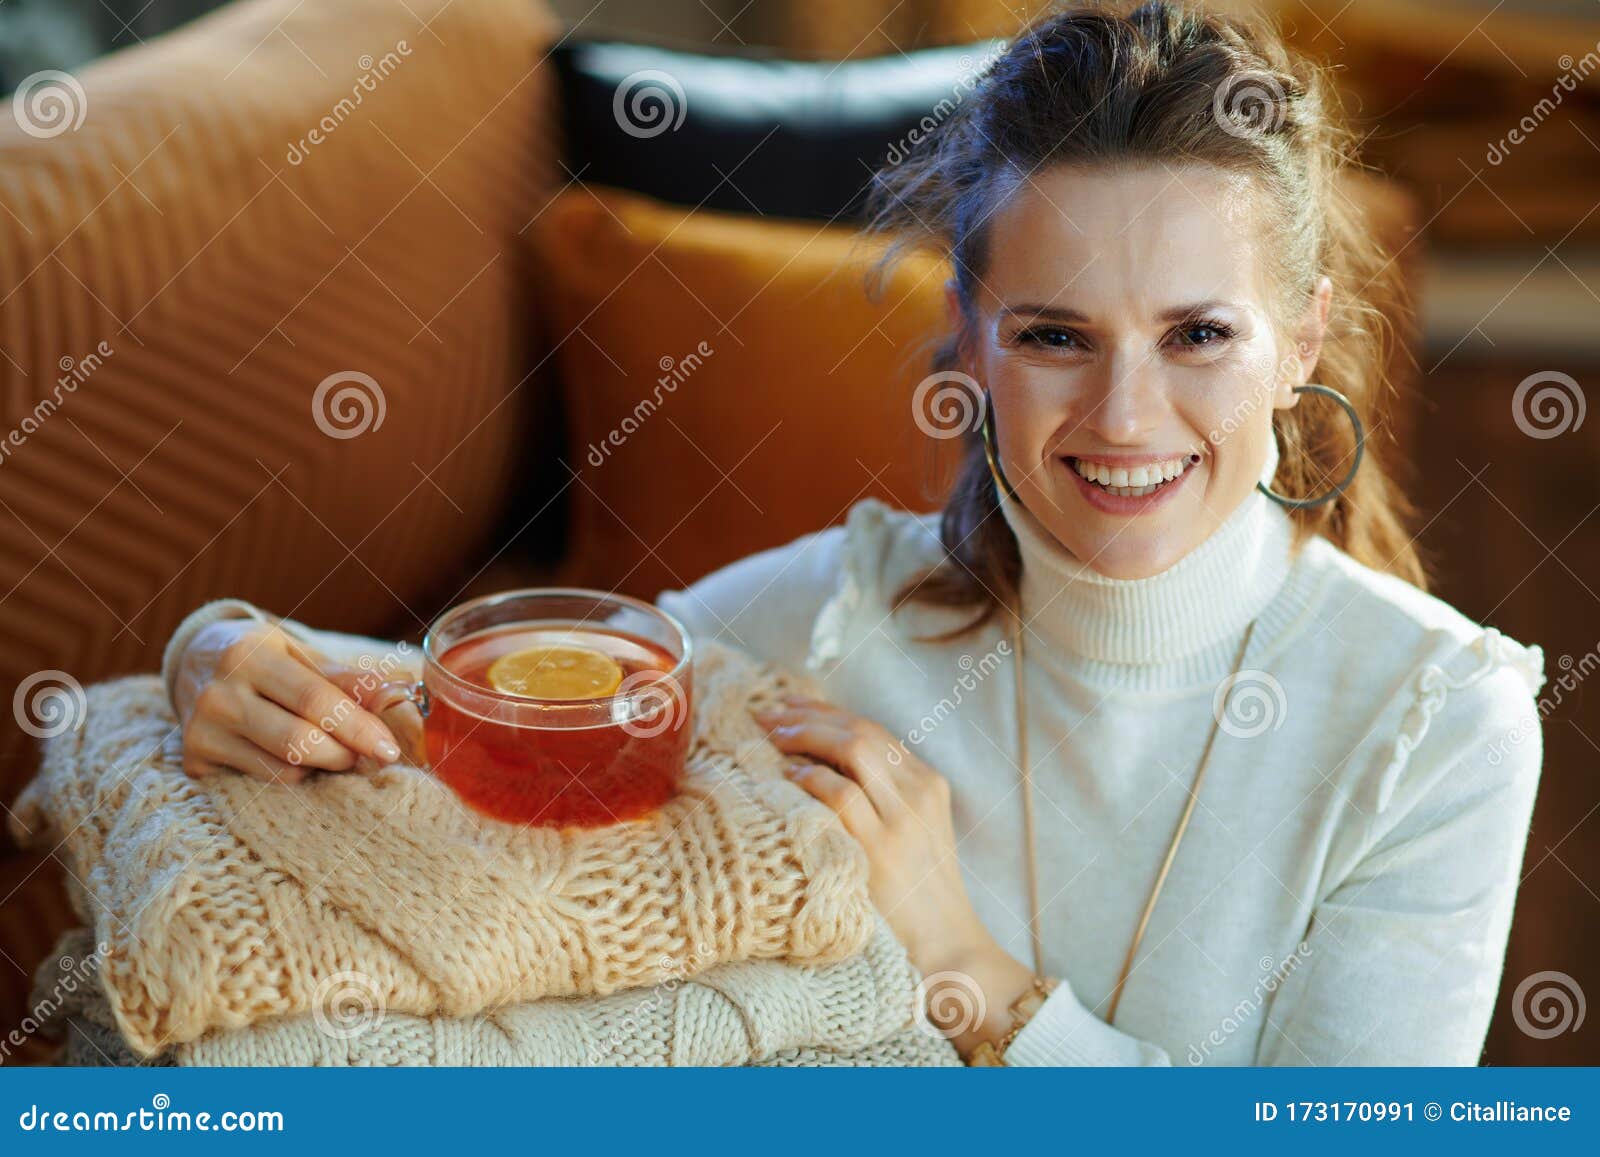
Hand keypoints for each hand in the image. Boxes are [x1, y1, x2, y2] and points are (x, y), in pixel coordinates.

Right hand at [175, 618, 412, 783]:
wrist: (195, 662)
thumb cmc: (263, 658)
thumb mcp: (298, 654)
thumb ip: (344, 677)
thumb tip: (396, 695)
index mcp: (248, 656)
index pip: (314, 700)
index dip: (358, 727)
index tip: (390, 748)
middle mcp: (218, 695)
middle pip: (298, 742)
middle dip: (345, 754)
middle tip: (369, 756)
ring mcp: (201, 731)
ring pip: (283, 769)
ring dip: (323, 769)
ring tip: (337, 754)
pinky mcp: (194, 761)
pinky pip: (263, 782)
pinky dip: (294, 776)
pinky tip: (302, 762)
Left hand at [753, 695, 1036, 1053]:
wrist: (946, 944)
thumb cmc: (917, 893)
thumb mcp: (913, 831)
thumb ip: (881, 796)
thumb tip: (820, 761)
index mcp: (928, 782)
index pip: (871, 729)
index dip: (826, 712)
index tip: (790, 707)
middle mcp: (919, 790)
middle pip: (859, 729)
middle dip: (808, 715)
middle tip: (768, 715)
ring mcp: (902, 816)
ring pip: (852, 747)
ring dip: (805, 734)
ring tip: (772, 736)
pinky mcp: (881, 845)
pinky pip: (840, 792)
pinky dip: (811, 776)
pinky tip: (789, 774)